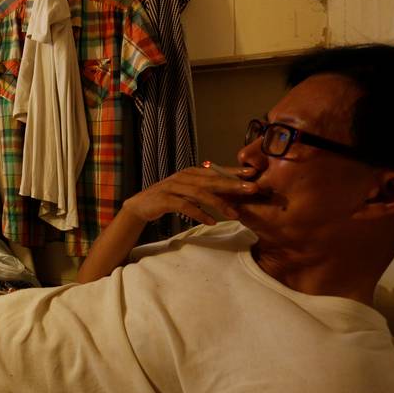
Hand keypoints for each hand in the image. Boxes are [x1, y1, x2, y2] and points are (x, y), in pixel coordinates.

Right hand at [124, 165, 258, 225]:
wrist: (140, 206)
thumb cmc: (168, 198)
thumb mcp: (187, 190)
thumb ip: (205, 188)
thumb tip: (230, 190)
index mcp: (190, 172)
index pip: (216, 170)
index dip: (234, 171)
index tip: (253, 173)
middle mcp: (183, 177)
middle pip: (211, 180)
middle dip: (233, 184)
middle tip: (252, 189)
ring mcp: (173, 187)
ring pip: (200, 193)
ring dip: (219, 203)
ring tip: (235, 214)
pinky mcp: (164, 200)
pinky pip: (185, 206)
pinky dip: (199, 213)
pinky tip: (211, 221)